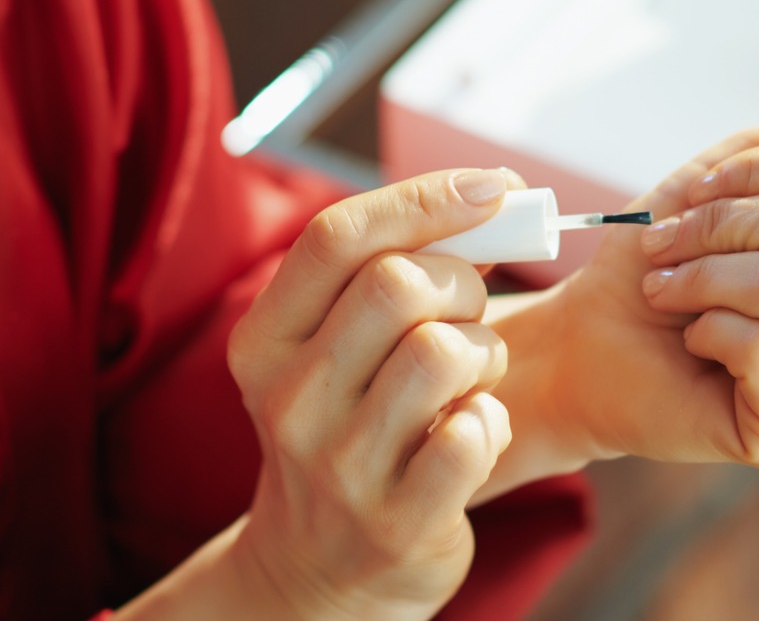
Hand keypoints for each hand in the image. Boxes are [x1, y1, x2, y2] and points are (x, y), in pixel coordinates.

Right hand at [222, 169, 515, 619]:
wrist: (320, 570)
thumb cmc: (347, 429)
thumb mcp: (332, 353)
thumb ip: (388, 275)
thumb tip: (490, 200)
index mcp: (264, 341)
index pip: (338, 236)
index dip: (427, 198)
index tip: (494, 187)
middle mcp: (289, 400)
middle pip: (400, 283)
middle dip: (464, 283)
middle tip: (469, 315)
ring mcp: (339, 467)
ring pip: (445, 352)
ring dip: (486, 355)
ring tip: (470, 382)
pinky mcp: (397, 522)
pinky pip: (476, 431)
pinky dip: (492, 421)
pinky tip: (471, 433)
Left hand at [539, 74, 758, 471]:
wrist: (589, 342)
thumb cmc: (660, 264)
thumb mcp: (732, 179)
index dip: (752, 173)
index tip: (698, 201)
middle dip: (717, 227)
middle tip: (670, 255)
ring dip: (703, 278)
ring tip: (672, 297)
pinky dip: (708, 330)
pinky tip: (696, 347)